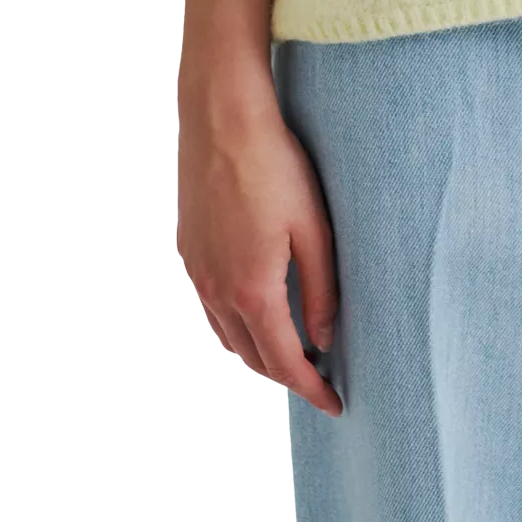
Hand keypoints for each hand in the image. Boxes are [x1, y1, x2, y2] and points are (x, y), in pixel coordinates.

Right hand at [176, 68, 342, 415]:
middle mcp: (216, 289)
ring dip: (258, 351)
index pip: (284, 361)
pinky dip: (235, 323)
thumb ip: (322, 288)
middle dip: (285, 374)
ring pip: (226, 335)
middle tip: (319, 374)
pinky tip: (257, 307)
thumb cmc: (276, 165)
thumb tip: (326, 338)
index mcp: (251, 289)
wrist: (221, 118)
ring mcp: (196, 271)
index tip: (335, 402)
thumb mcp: (314, 227)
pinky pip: (210, 307)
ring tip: (293, 346)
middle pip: (252, 356)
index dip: (311, 388)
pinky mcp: (187, 250)